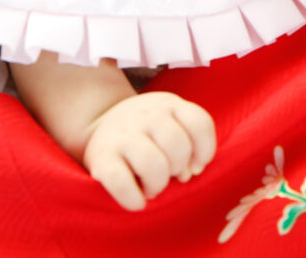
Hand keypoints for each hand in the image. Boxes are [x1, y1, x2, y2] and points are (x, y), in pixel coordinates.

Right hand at [82, 91, 215, 211]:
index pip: (200, 123)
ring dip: (158, 185)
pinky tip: (138, 201)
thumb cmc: (146, 133)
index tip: (196, 166)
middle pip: (179, 146)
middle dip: (178, 168)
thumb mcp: (169, 124)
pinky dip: (133, 198)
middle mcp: (146, 114)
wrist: (100, 126)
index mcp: (168, 104)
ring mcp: (122, 134)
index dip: (205, 150)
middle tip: (168, 174)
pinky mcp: (101, 156)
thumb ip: (186, 145)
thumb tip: (187, 174)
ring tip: (152, 187)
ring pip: (154, 165)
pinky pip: (121, 182)